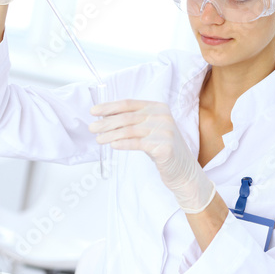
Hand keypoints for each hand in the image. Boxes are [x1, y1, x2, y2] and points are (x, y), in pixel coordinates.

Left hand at [89, 99, 215, 212]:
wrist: (183, 169)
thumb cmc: (162, 148)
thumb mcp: (150, 129)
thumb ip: (134, 121)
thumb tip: (105, 117)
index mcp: (158, 107)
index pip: (129, 104)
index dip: (109, 107)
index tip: (94, 111)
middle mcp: (162, 116)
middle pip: (128, 117)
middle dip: (107, 122)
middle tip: (92, 128)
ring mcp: (165, 131)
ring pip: (130, 130)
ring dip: (111, 134)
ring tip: (98, 139)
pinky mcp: (165, 147)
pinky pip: (138, 144)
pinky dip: (123, 144)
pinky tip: (113, 145)